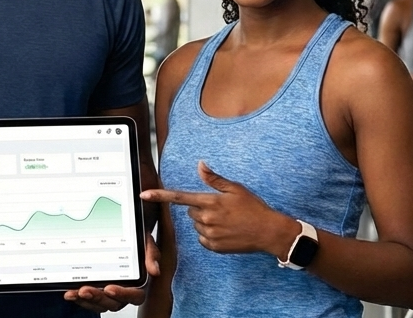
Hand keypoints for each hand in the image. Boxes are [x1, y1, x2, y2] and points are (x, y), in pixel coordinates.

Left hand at [63, 234, 159, 311]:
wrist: (128, 234)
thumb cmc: (138, 240)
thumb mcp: (147, 241)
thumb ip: (151, 254)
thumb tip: (154, 270)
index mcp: (140, 283)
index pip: (135, 296)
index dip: (123, 294)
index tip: (110, 288)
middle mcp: (125, 291)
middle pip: (114, 303)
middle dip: (98, 298)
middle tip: (84, 290)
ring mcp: (110, 292)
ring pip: (99, 304)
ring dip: (85, 301)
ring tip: (72, 293)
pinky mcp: (98, 290)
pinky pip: (89, 299)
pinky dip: (78, 297)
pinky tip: (69, 291)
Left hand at [140, 161, 293, 255]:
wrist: (268, 232)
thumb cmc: (254, 207)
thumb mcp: (235, 189)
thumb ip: (214, 179)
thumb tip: (200, 165)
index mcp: (210, 202)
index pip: (179, 198)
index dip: (160, 195)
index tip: (144, 194)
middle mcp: (206, 219)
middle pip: (191, 211)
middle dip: (201, 208)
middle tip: (221, 208)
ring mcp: (209, 235)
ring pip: (196, 225)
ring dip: (206, 221)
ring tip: (226, 220)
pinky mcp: (213, 247)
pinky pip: (203, 238)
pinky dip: (210, 234)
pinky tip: (226, 231)